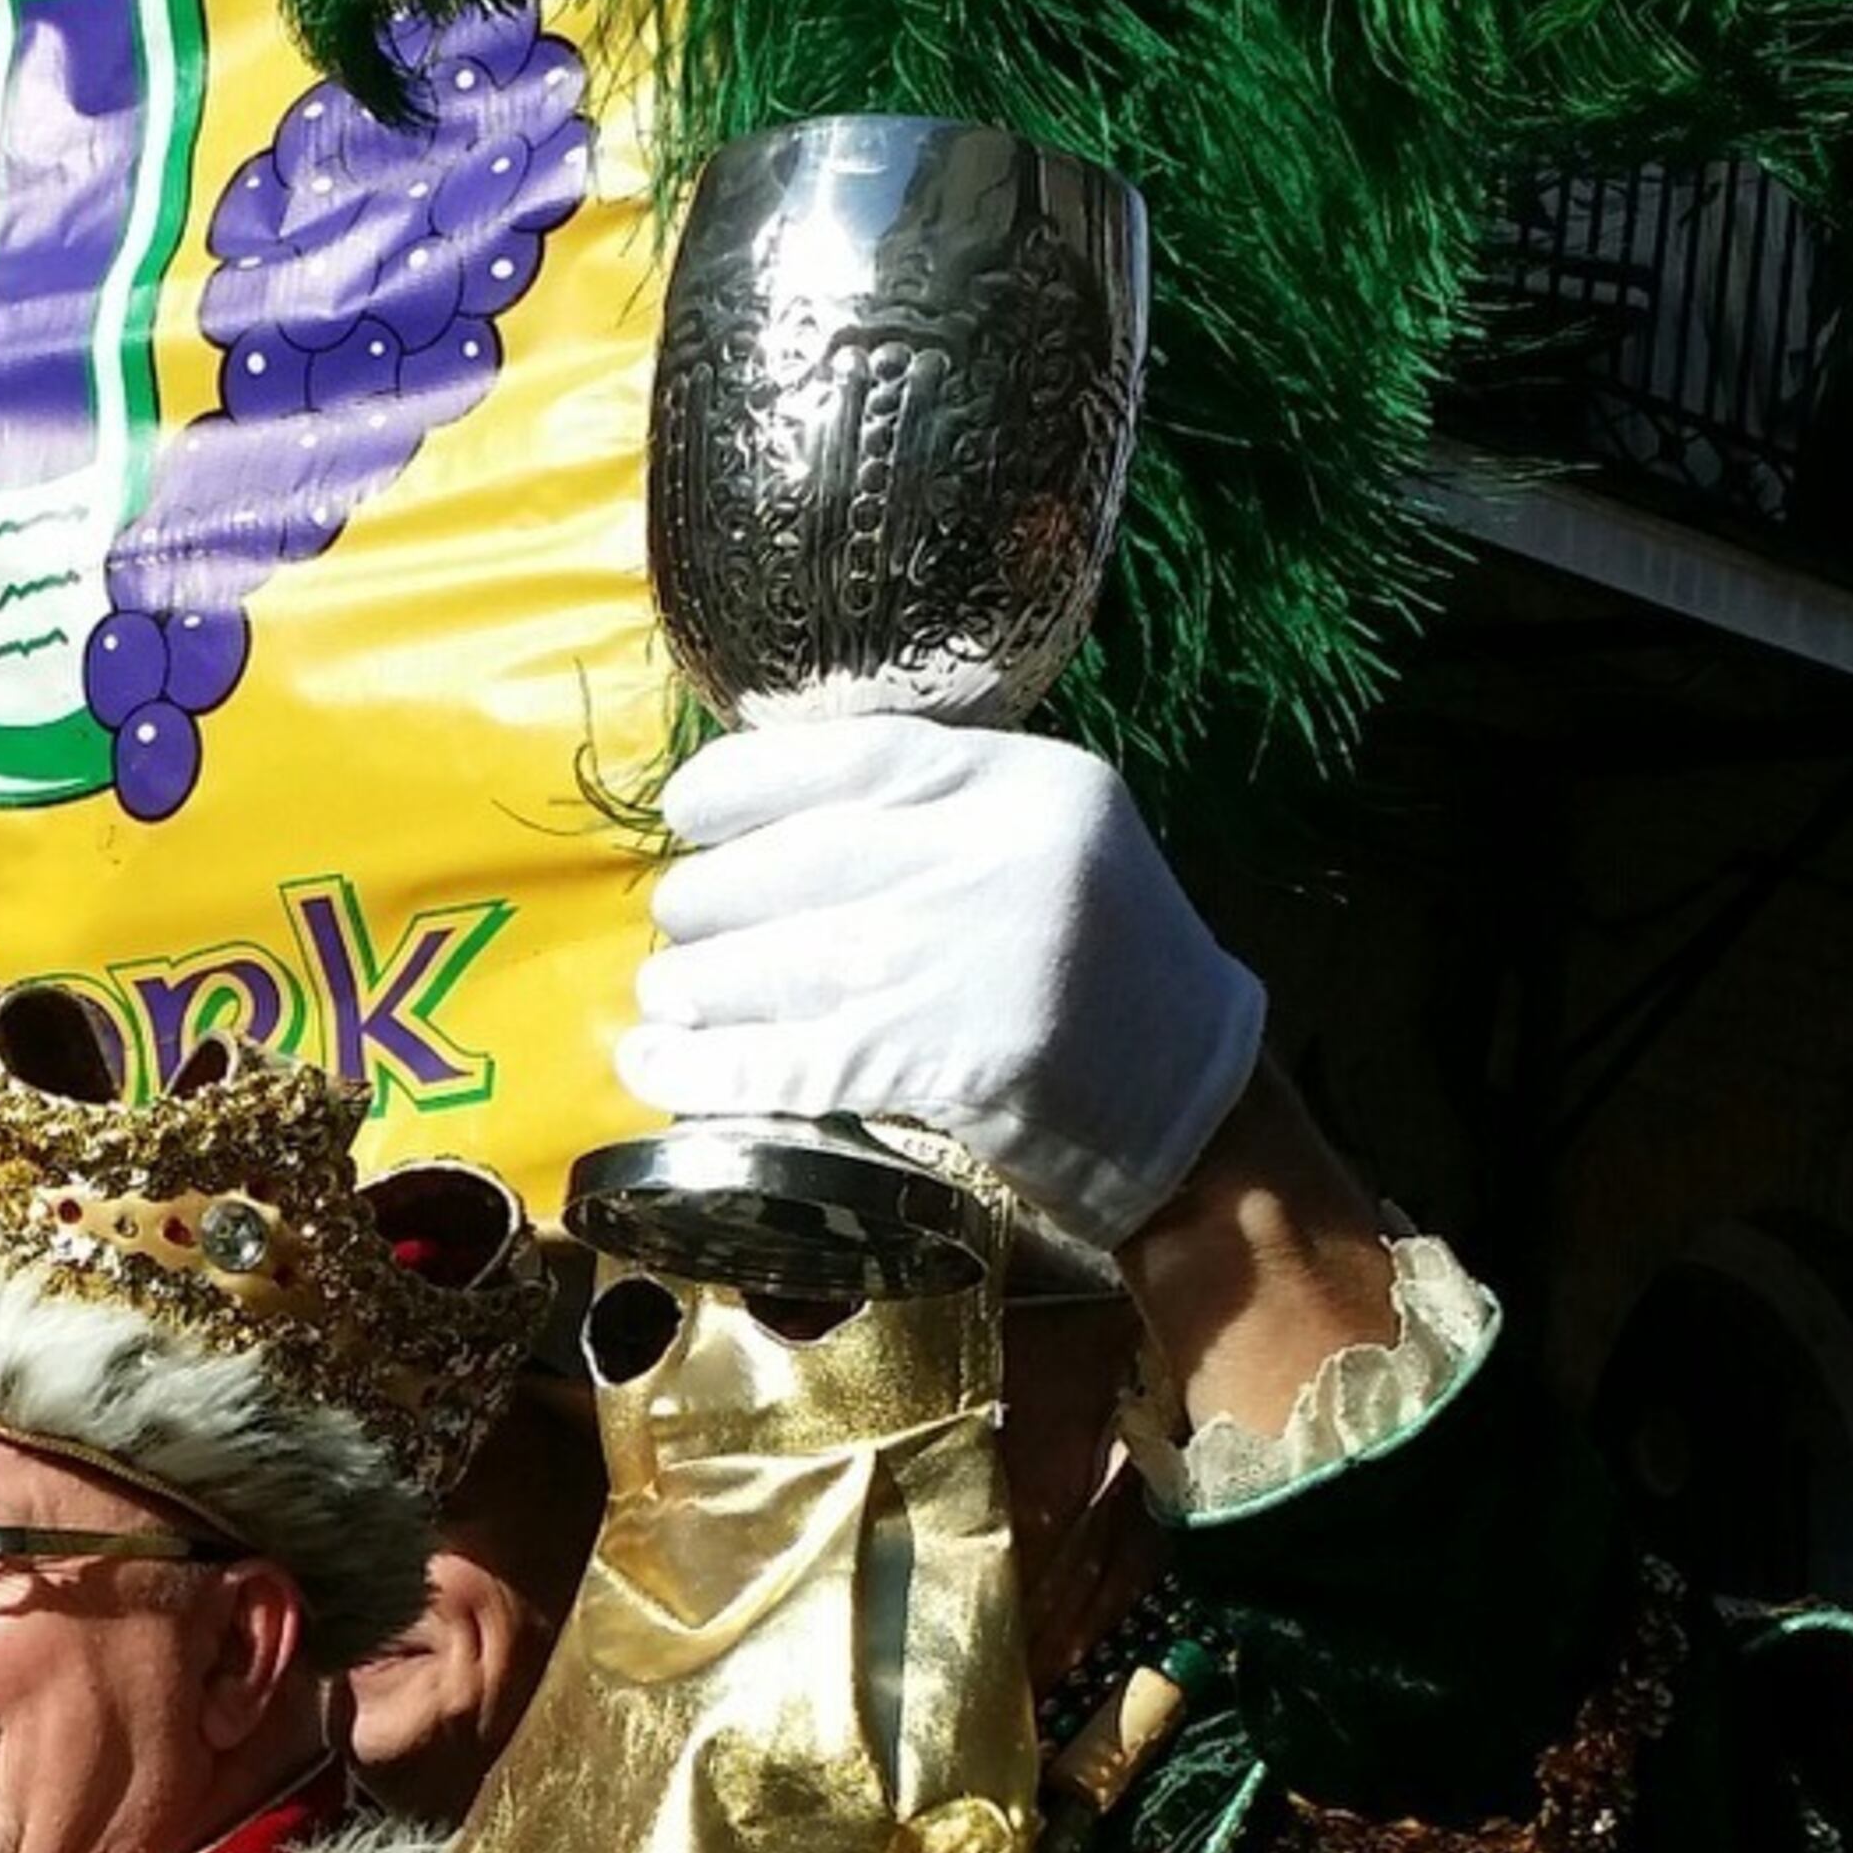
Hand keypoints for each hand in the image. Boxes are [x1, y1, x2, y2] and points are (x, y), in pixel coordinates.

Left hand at [619, 715, 1266, 1256]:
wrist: (1195, 1097)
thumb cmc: (1103, 963)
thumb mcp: (1044, 839)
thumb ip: (933, 810)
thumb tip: (763, 810)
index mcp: (1020, 781)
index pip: (846, 755)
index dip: (741, 783)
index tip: (688, 811)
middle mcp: (994, 856)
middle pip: (797, 864)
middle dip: (710, 899)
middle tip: (678, 923)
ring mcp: (974, 961)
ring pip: (781, 962)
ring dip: (697, 985)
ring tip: (668, 996)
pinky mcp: (955, 1063)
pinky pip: (791, 1059)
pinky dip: (707, 1068)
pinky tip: (657, 1067)